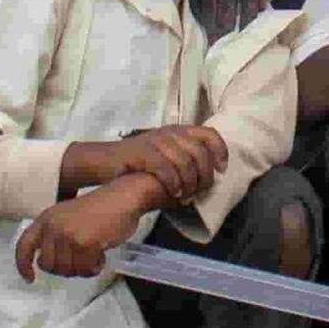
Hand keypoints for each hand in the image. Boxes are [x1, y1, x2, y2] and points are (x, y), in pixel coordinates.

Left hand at [15, 184, 149, 280]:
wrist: (123, 198)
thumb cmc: (101, 209)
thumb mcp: (67, 217)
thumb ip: (53, 235)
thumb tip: (46, 262)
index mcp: (46, 218)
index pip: (24, 245)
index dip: (23, 265)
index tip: (29, 278)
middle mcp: (53, 226)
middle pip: (48, 265)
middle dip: (65, 269)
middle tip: (80, 260)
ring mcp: (67, 235)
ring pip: (67, 270)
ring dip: (82, 268)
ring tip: (93, 254)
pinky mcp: (83, 243)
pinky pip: (85, 269)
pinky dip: (94, 267)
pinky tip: (101, 255)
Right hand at [106, 125, 227, 202]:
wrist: (106, 161)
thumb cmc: (139, 164)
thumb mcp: (166, 157)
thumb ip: (186, 163)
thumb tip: (208, 181)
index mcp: (178, 131)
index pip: (209, 134)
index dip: (220, 151)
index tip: (222, 169)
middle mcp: (169, 133)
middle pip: (200, 151)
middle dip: (205, 175)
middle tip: (201, 191)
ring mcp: (155, 141)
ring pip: (185, 161)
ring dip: (189, 183)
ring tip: (186, 196)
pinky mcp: (142, 152)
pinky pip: (165, 168)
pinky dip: (173, 183)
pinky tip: (174, 193)